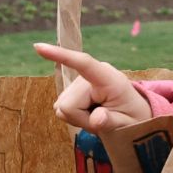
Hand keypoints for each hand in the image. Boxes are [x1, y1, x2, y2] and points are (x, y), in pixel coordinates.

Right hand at [34, 43, 151, 133]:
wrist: (133, 114)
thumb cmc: (133, 117)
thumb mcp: (127, 124)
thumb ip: (111, 121)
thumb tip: (98, 119)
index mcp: (109, 78)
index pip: (82, 63)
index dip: (61, 56)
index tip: (38, 48)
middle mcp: (90, 76)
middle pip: (68, 104)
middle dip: (81, 119)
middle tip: (100, 120)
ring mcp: (79, 82)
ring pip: (62, 108)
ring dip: (78, 118)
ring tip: (98, 116)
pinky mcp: (71, 91)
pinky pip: (61, 109)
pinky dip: (74, 116)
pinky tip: (89, 113)